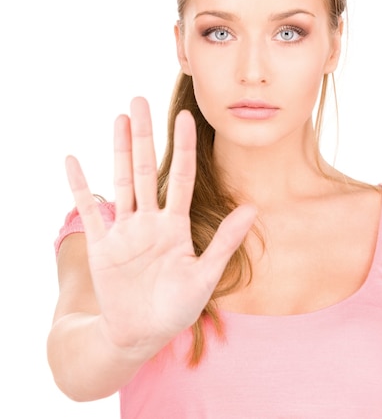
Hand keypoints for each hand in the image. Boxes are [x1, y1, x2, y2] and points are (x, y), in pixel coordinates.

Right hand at [65, 97, 255, 356]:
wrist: (141, 334)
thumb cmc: (176, 309)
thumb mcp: (204, 276)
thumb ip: (225, 241)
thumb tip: (254, 207)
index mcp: (176, 226)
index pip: (182, 177)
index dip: (184, 147)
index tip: (187, 116)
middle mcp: (150, 220)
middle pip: (147, 169)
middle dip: (144, 135)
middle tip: (139, 101)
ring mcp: (125, 230)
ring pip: (122, 182)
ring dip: (119, 151)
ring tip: (119, 118)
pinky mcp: (102, 245)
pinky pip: (89, 211)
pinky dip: (80, 187)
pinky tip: (73, 161)